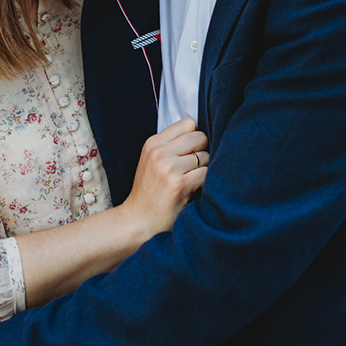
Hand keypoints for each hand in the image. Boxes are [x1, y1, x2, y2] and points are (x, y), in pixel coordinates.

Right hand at [120, 117, 208, 240]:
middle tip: (192, 169)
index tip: (191, 151)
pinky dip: (205, 182)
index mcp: (153, 143)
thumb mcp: (152, 161)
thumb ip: (171, 145)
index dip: (194, 137)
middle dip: (202, 152)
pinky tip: (194, 190)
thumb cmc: (149, 192)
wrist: (138, 221)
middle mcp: (160, 152)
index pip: (188, 123)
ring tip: (190, 181)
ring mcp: (169, 167)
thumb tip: (202, 133)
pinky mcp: (179, 184)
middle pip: (200, 137)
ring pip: (206, 156)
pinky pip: (207, 173)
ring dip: (204, 169)